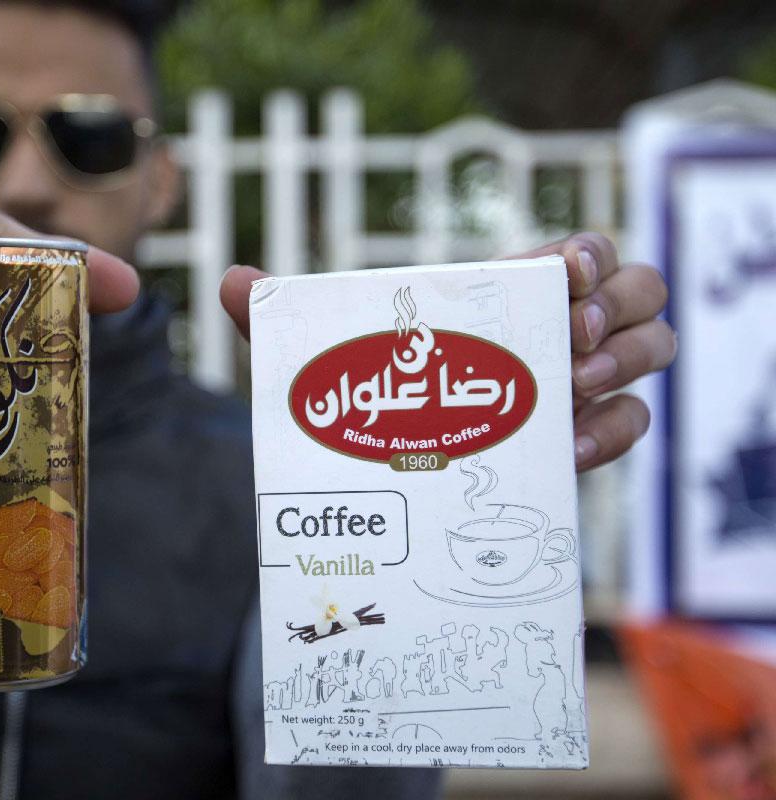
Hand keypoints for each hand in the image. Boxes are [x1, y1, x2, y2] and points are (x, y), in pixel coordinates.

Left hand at [218, 232, 675, 472]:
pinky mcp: (580, 442)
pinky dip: (612, 429)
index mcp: (502, 295)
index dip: (587, 252)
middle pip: (638, 289)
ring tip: (567, 387)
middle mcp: (551, 332)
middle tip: (564, 336)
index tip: (559, 269)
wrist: (384, 475)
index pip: (577, 252)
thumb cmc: (360, 399)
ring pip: (653, 347)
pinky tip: (566, 446)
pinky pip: (631, 423)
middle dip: (618, 304)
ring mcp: (575, 387)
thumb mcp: (320, 361)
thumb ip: (280, 320)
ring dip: (625, 358)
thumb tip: (230, 279)